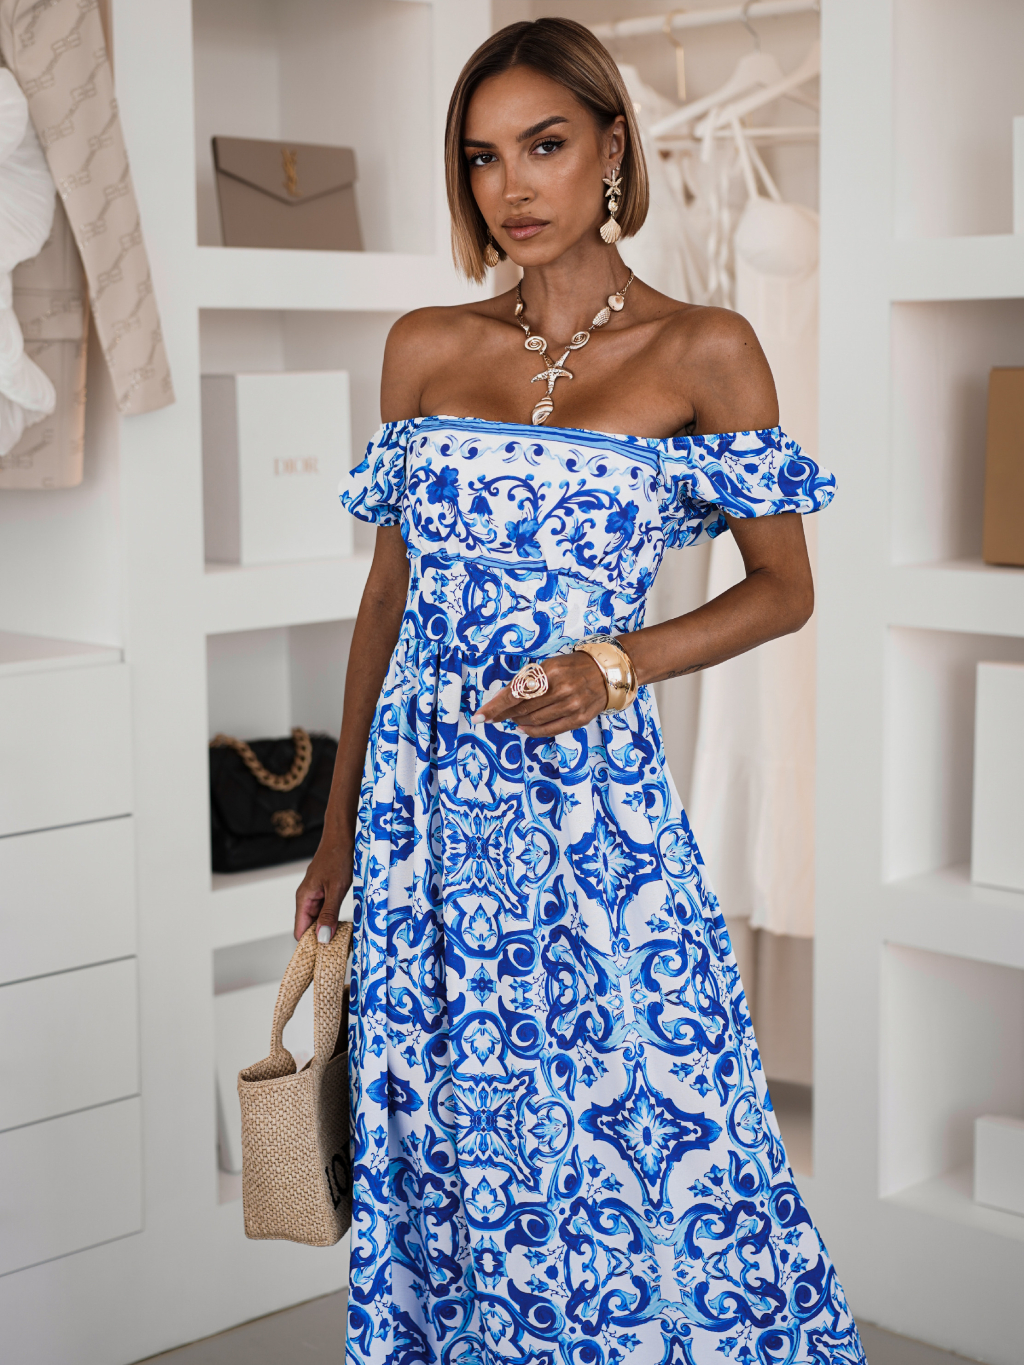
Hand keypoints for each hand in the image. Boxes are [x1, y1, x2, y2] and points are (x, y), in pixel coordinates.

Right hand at [294, 834, 352, 942]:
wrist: (343, 835)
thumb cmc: (338, 857)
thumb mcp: (336, 888)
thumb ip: (329, 913)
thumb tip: (322, 938)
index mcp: (304, 898)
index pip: (299, 931)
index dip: (309, 944)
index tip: (324, 956)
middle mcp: (307, 897)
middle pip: (309, 927)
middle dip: (321, 938)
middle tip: (339, 949)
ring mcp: (316, 893)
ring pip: (318, 918)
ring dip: (328, 928)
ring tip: (344, 939)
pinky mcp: (325, 890)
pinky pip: (326, 909)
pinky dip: (333, 917)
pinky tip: (345, 922)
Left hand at [472, 651, 608, 737]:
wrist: (606, 673)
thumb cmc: (573, 667)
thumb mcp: (549, 665)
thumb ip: (529, 680)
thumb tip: (504, 699)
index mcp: (550, 672)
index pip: (516, 693)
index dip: (496, 706)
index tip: (480, 716)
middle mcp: (561, 689)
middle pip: (522, 708)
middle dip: (503, 714)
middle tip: (492, 716)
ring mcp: (572, 706)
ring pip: (534, 720)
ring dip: (517, 720)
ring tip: (511, 718)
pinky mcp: (579, 719)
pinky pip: (549, 730)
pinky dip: (532, 731)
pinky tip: (523, 728)